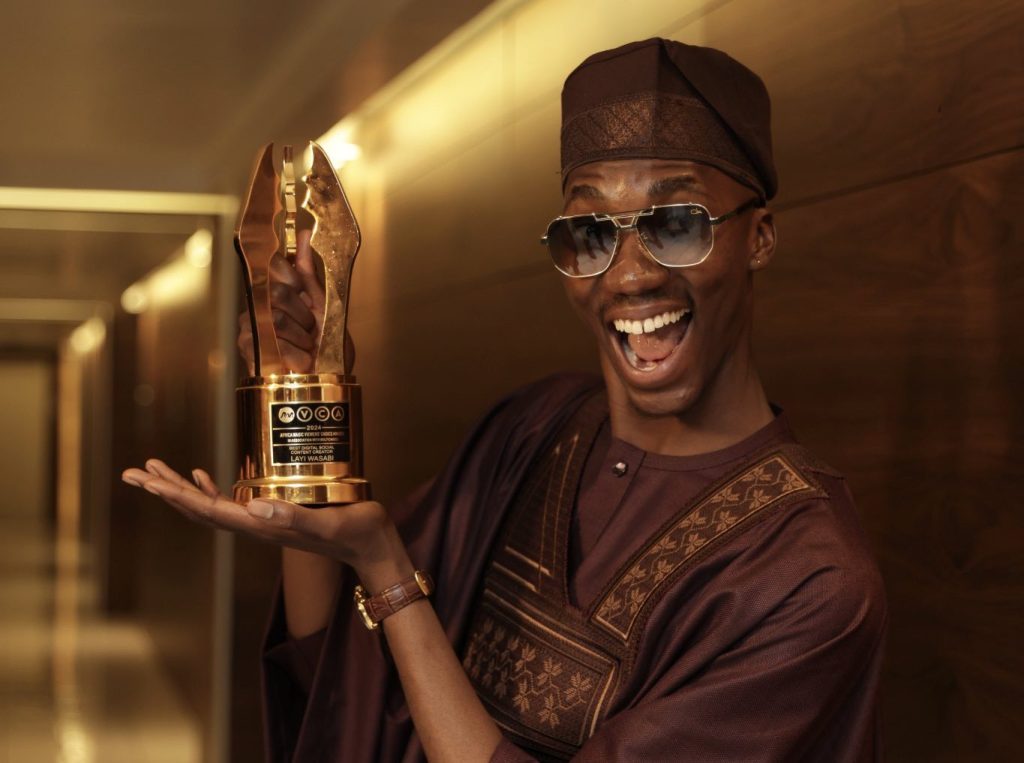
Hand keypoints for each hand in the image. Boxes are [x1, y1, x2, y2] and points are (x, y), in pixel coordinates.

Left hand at [122, 460, 404, 581]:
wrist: (372, 547)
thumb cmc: (357, 532)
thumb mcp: (329, 521)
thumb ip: (293, 517)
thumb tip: (254, 506)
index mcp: (263, 527)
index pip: (209, 510)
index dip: (176, 495)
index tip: (149, 480)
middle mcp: (257, 525)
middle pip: (199, 509)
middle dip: (165, 491)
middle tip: (134, 473)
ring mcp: (264, 521)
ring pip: (211, 506)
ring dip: (181, 489)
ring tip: (155, 471)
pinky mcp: (277, 514)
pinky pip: (233, 503)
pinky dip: (212, 489)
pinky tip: (204, 475)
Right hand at [237, 229, 323, 374]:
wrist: (325, 378)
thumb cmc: (325, 345)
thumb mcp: (324, 304)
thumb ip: (310, 273)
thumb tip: (303, 235)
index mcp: (279, 289)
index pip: (273, 264)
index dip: (292, 276)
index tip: (305, 293)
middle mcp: (260, 302)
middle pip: (278, 292)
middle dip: (304, 315)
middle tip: (312, 330)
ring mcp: (250, 324)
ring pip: (277, 318)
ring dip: (302, 337)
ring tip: (307, 347)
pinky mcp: (247, 347)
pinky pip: (272, 342)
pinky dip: (295, 354)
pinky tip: (299, 361)